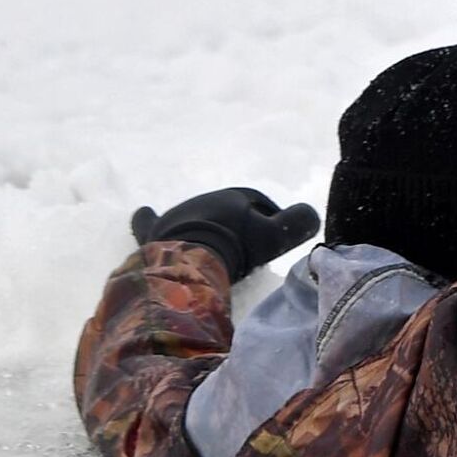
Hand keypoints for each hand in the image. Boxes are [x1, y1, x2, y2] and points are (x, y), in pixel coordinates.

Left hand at [130, 187, 319, 282]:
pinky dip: (148, 218)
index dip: (270, 217)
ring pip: (195, 218)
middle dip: (237, 224)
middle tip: (247, 249)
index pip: (257, 202)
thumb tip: (313, 215)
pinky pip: (148, 221)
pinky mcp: (155, 233)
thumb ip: (298, 223)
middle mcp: (204, 200)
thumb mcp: (275, 236)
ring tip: (215, 250)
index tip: (276, 237)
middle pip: (226, 211)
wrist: (192, 260)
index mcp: (233, 196)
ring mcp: (178, 216)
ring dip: (207, 230)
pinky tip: (144, 212)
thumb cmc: (235, 247)